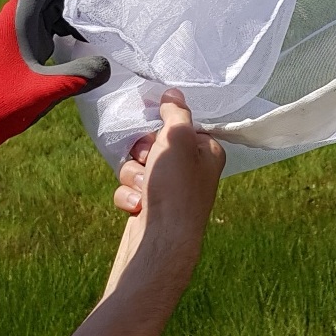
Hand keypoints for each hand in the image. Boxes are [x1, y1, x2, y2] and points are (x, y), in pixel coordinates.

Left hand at [0, 0, 109, 167]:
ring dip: (73, 3)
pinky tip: (87, 33)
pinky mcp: (24, 45)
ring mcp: (19, 32)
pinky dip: (68, 23)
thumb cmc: (1, 103)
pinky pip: (49, 23)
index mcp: (16, 20)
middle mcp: (17, 19)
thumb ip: (78, 76)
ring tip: (103, 5)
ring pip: (50, 5)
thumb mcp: (44, 91)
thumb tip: (109, 64)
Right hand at [107, 89, 224, 294]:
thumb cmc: (176, 189)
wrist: (160, 243)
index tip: (157, 133)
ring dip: (133, 175)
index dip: (163, 128)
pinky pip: (129, 189)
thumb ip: (176, 113)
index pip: (181, 126)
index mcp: (206, 152)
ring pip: (136, 166)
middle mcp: (190, 171)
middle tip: (149, 161)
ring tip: (144, 190)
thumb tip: (173, 92)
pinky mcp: (148, 207)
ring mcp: (168, 191)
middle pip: (153, 144)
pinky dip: (128, 196)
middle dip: (143, 153)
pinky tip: (137, 207)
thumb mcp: (179, 140)